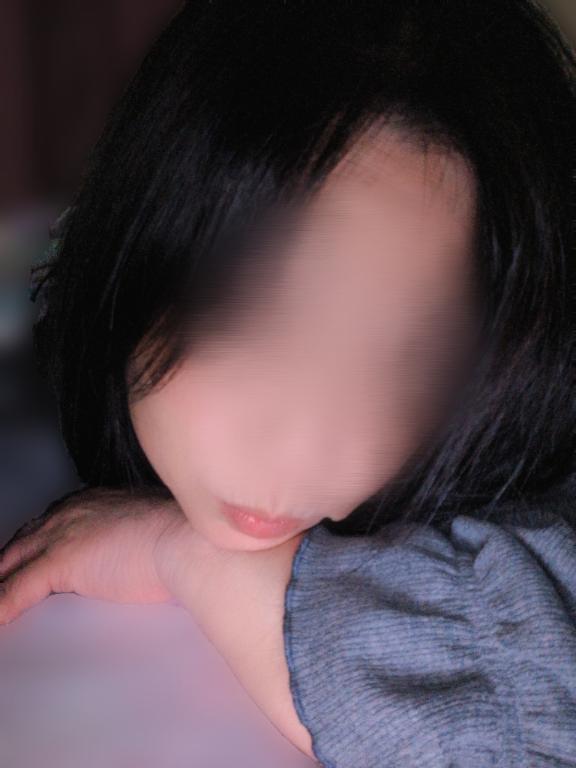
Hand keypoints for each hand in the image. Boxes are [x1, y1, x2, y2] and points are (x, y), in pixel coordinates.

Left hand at [0, 486, 189, 623]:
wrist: (189, 541)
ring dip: (3, 583)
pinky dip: (3, 606)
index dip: (34, 546)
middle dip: (9, 563)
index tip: (25, 560)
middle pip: (24, 541)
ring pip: (14, 562)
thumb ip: (134, 541)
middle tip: (5, 580)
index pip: (50, 525)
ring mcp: (64, 535)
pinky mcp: (61, 562)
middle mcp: (74, 512)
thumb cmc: (186, 538)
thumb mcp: (153, 533)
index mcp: (96, 502)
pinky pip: (17, 589)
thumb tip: (136, 560)